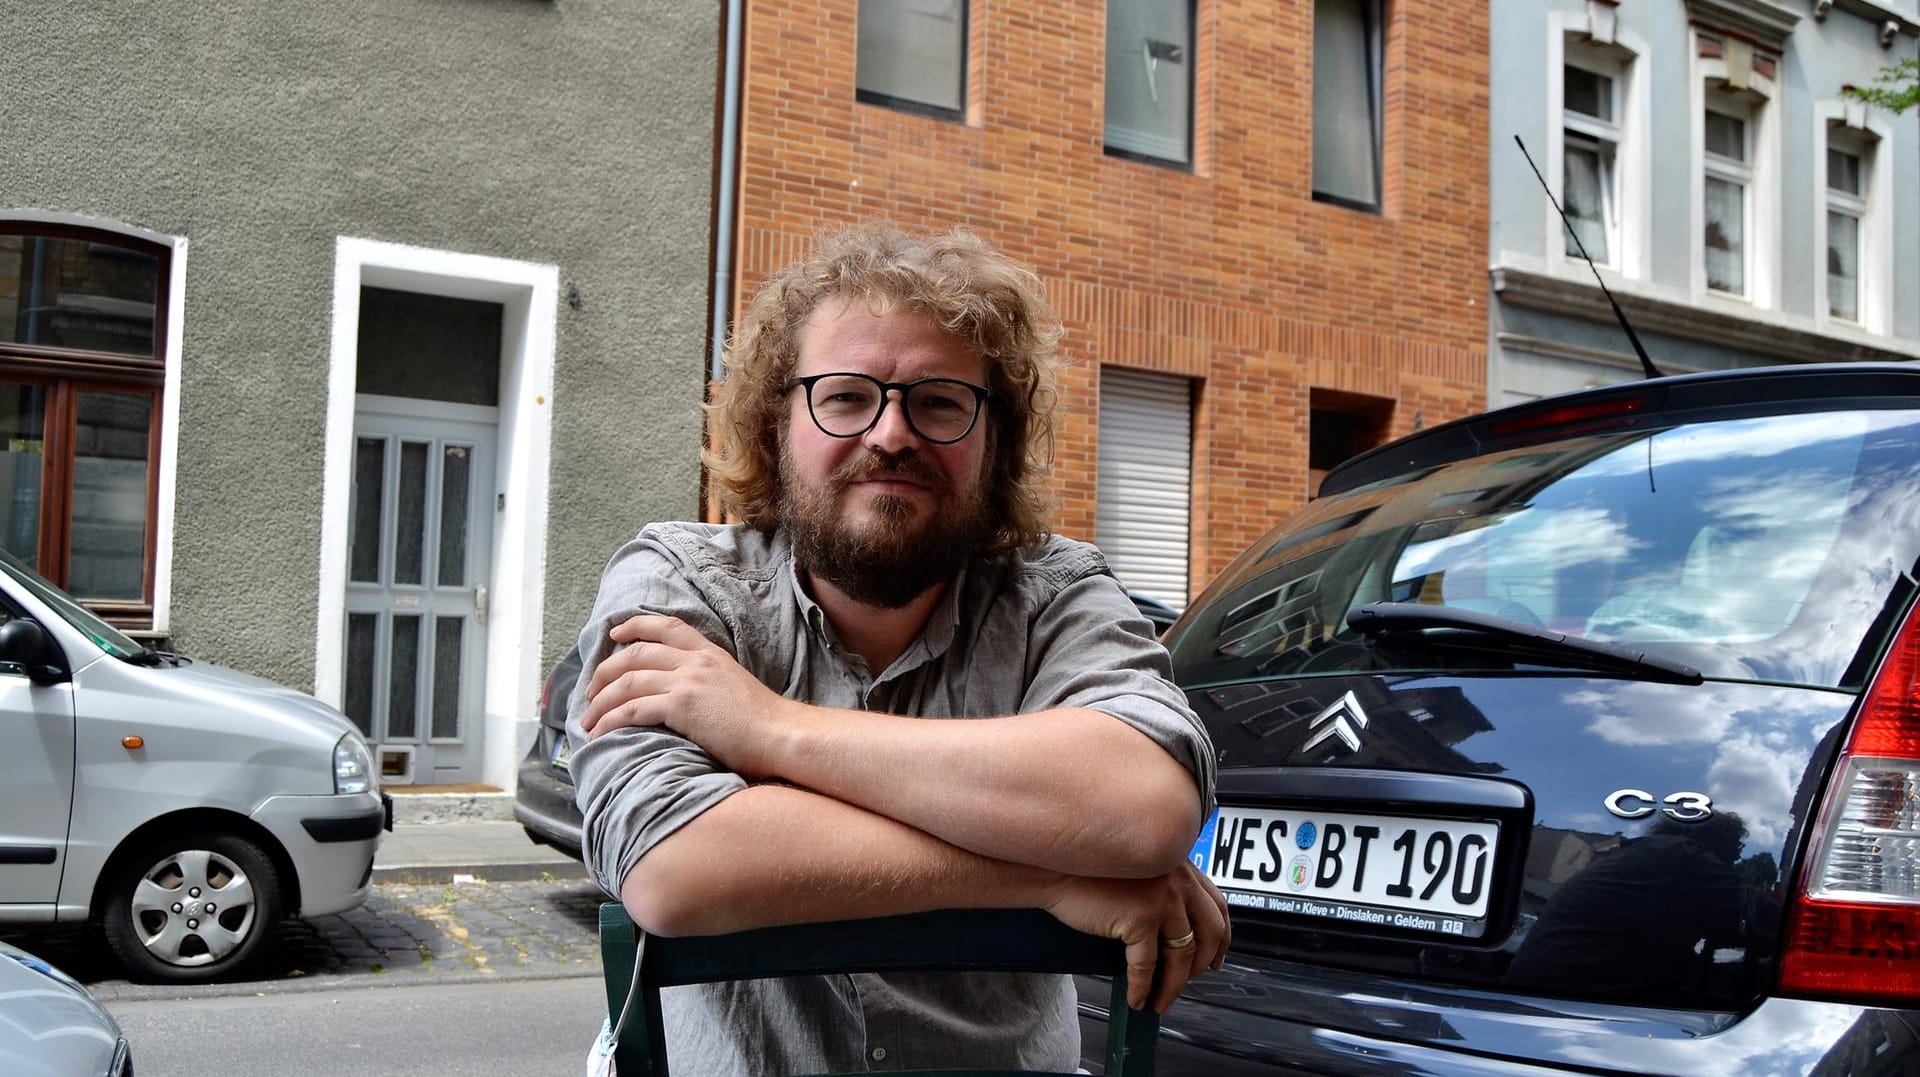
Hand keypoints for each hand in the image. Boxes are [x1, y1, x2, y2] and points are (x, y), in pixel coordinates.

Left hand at [578, 614, 792, 777]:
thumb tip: (688, 694)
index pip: (666, 626)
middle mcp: (695, 661)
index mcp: (709, 653)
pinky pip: (632, 709)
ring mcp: (687, 682)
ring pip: (627, 682)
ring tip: (588, 720)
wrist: (781, 735)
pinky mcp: (681, 706)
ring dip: (600, 701)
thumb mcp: (734, 686)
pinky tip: (600, 733)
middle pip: (635, 654)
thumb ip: (709, 681)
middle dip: (604, 671)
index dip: (635, 625)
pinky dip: (610, 721)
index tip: (614, 633)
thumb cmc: (764, 723)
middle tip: (589, 690)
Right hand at [1042, 861, 1229, 1013]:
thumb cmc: (1087, 870)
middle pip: (1210, 932)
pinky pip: (1147, 966)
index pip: (1217, 905)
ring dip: (1173, 987)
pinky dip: (1143, 988)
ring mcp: (1163, 898)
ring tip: (1161, 1002)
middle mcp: (1179, 879)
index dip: (1222, 936)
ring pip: (1182, 956)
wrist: (1054, 867)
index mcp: (1181, 865)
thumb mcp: (1137, 869)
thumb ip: (1161, 886)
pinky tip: (1137, 999)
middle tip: (1192, 982)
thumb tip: (1176, 932)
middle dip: (1205, 964)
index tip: (1218, 956)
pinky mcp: (1141, 918)